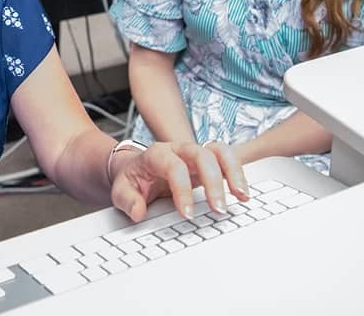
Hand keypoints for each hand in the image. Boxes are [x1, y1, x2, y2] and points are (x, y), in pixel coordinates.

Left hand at [109, 141, 248, 222]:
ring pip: (220, 151)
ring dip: (233, 172)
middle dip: (213, 181)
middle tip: (218, 209)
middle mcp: (179, 150)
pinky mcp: (206, 162)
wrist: (135, 168)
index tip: (188, 214)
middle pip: (202, 155)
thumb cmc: (132, 179)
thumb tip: (138, 212)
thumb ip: (127, 200)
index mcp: (157, 154)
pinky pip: (227, 160)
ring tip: (242, 196)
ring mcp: (194, 154)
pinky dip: (238, 174)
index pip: (173, 166)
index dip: (182, 189)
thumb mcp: (120, 190)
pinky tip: (243, 194)